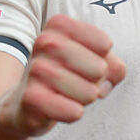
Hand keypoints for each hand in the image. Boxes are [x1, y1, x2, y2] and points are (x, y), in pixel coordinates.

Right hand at [8, 14, 126, 137]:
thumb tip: (106, 83)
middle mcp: (45, 42)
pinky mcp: (32, 98)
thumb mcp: (93, 61)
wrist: (26, 101)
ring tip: (66, 94)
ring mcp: (36, 69)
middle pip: (100, 69)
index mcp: (59, 25)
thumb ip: (113, 66)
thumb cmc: (67, 75)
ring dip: (84, 100)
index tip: (84, 63)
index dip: (104, 61)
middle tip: (76, 82)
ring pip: (90, 93)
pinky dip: (73, 113)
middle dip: (96, 83)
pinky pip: (75, 112)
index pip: (105, 44)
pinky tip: (58, 107)